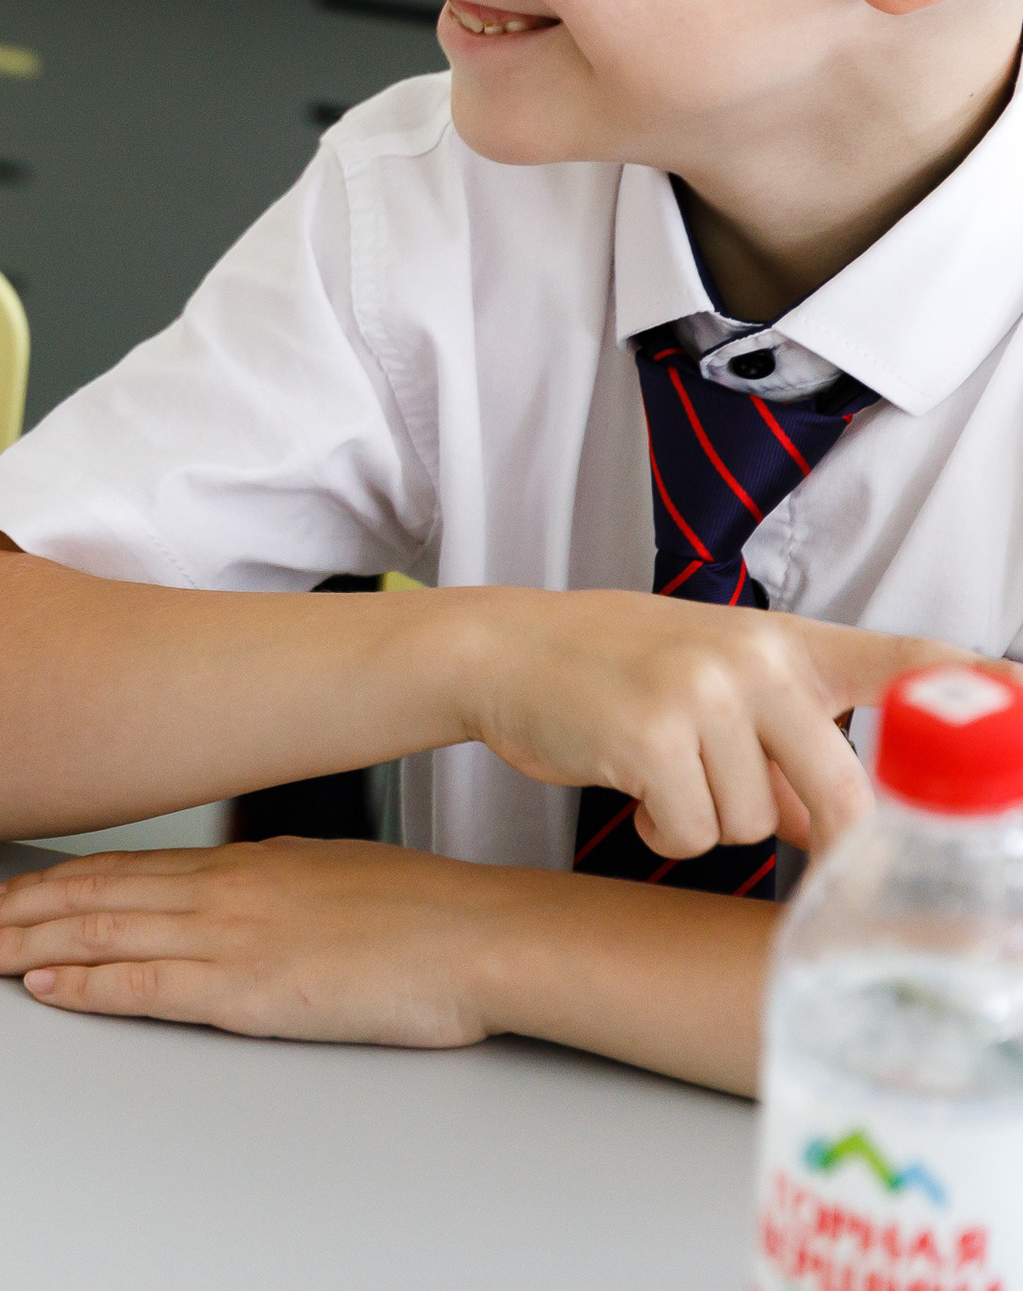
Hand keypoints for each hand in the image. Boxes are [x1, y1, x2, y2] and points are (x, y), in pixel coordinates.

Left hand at [0, 839, 498, 1047]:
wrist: (473, 933)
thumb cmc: (414, 912)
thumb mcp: (320, 876)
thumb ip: (262, 886)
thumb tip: (230, 898)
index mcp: (232, 864)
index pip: (113, 871)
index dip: (44, 882)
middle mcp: (215, 891)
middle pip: (88, 897)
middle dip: (10, 909)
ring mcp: (227, 936)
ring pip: (101, 935)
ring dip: (26, 945)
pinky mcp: (248, 987)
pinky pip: (149, 986)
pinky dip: (89, 986)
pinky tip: (47, 989)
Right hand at [441, 586, 982, 861]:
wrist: (501, 651)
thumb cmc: (609, 671)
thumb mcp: (708, 684)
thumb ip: (784, 746)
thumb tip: (839, 832)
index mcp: (781, 642)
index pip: (903, 659)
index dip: (981, 688)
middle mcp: (752, 658)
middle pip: (844, 793)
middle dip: (813, 834)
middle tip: (759, 820)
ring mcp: (702, 693)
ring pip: (758, 825)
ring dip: (708, 823)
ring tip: (658, 775)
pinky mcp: (650, 736)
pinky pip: (692, 834)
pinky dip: (661, 833)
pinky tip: (628, 790)